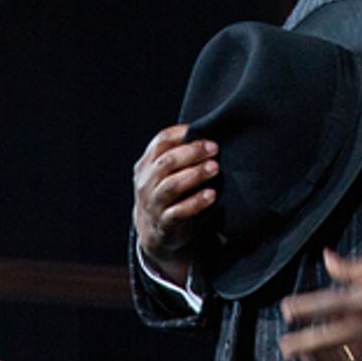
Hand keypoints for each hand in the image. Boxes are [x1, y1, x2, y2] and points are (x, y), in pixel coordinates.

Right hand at [131, 125, 219, 282]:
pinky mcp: (165, 222)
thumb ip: (176, 155)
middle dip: (192, 152)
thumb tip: (206, 133)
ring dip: (195, 175)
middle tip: (214, 148)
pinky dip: (196, 202)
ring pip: (172, 185)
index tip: (201, 129)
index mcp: (146, 165)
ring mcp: (154, 203)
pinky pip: (180, 211)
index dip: (180, 134)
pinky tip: (211, 195)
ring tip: (215, 168)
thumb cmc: (165, 193)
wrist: (153, 231)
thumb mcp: (162, 173)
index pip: (160, 142)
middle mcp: (147, 182)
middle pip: (167, 161)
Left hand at [279, 249, 361, 360]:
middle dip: (298, 345)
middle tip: (283, 347)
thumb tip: (325, 257)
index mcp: (361, 298)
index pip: (320, 306)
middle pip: (322, 340)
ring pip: (338, 360)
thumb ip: (349, 268)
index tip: (285, 310)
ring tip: (305, 360)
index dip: (298, 309)